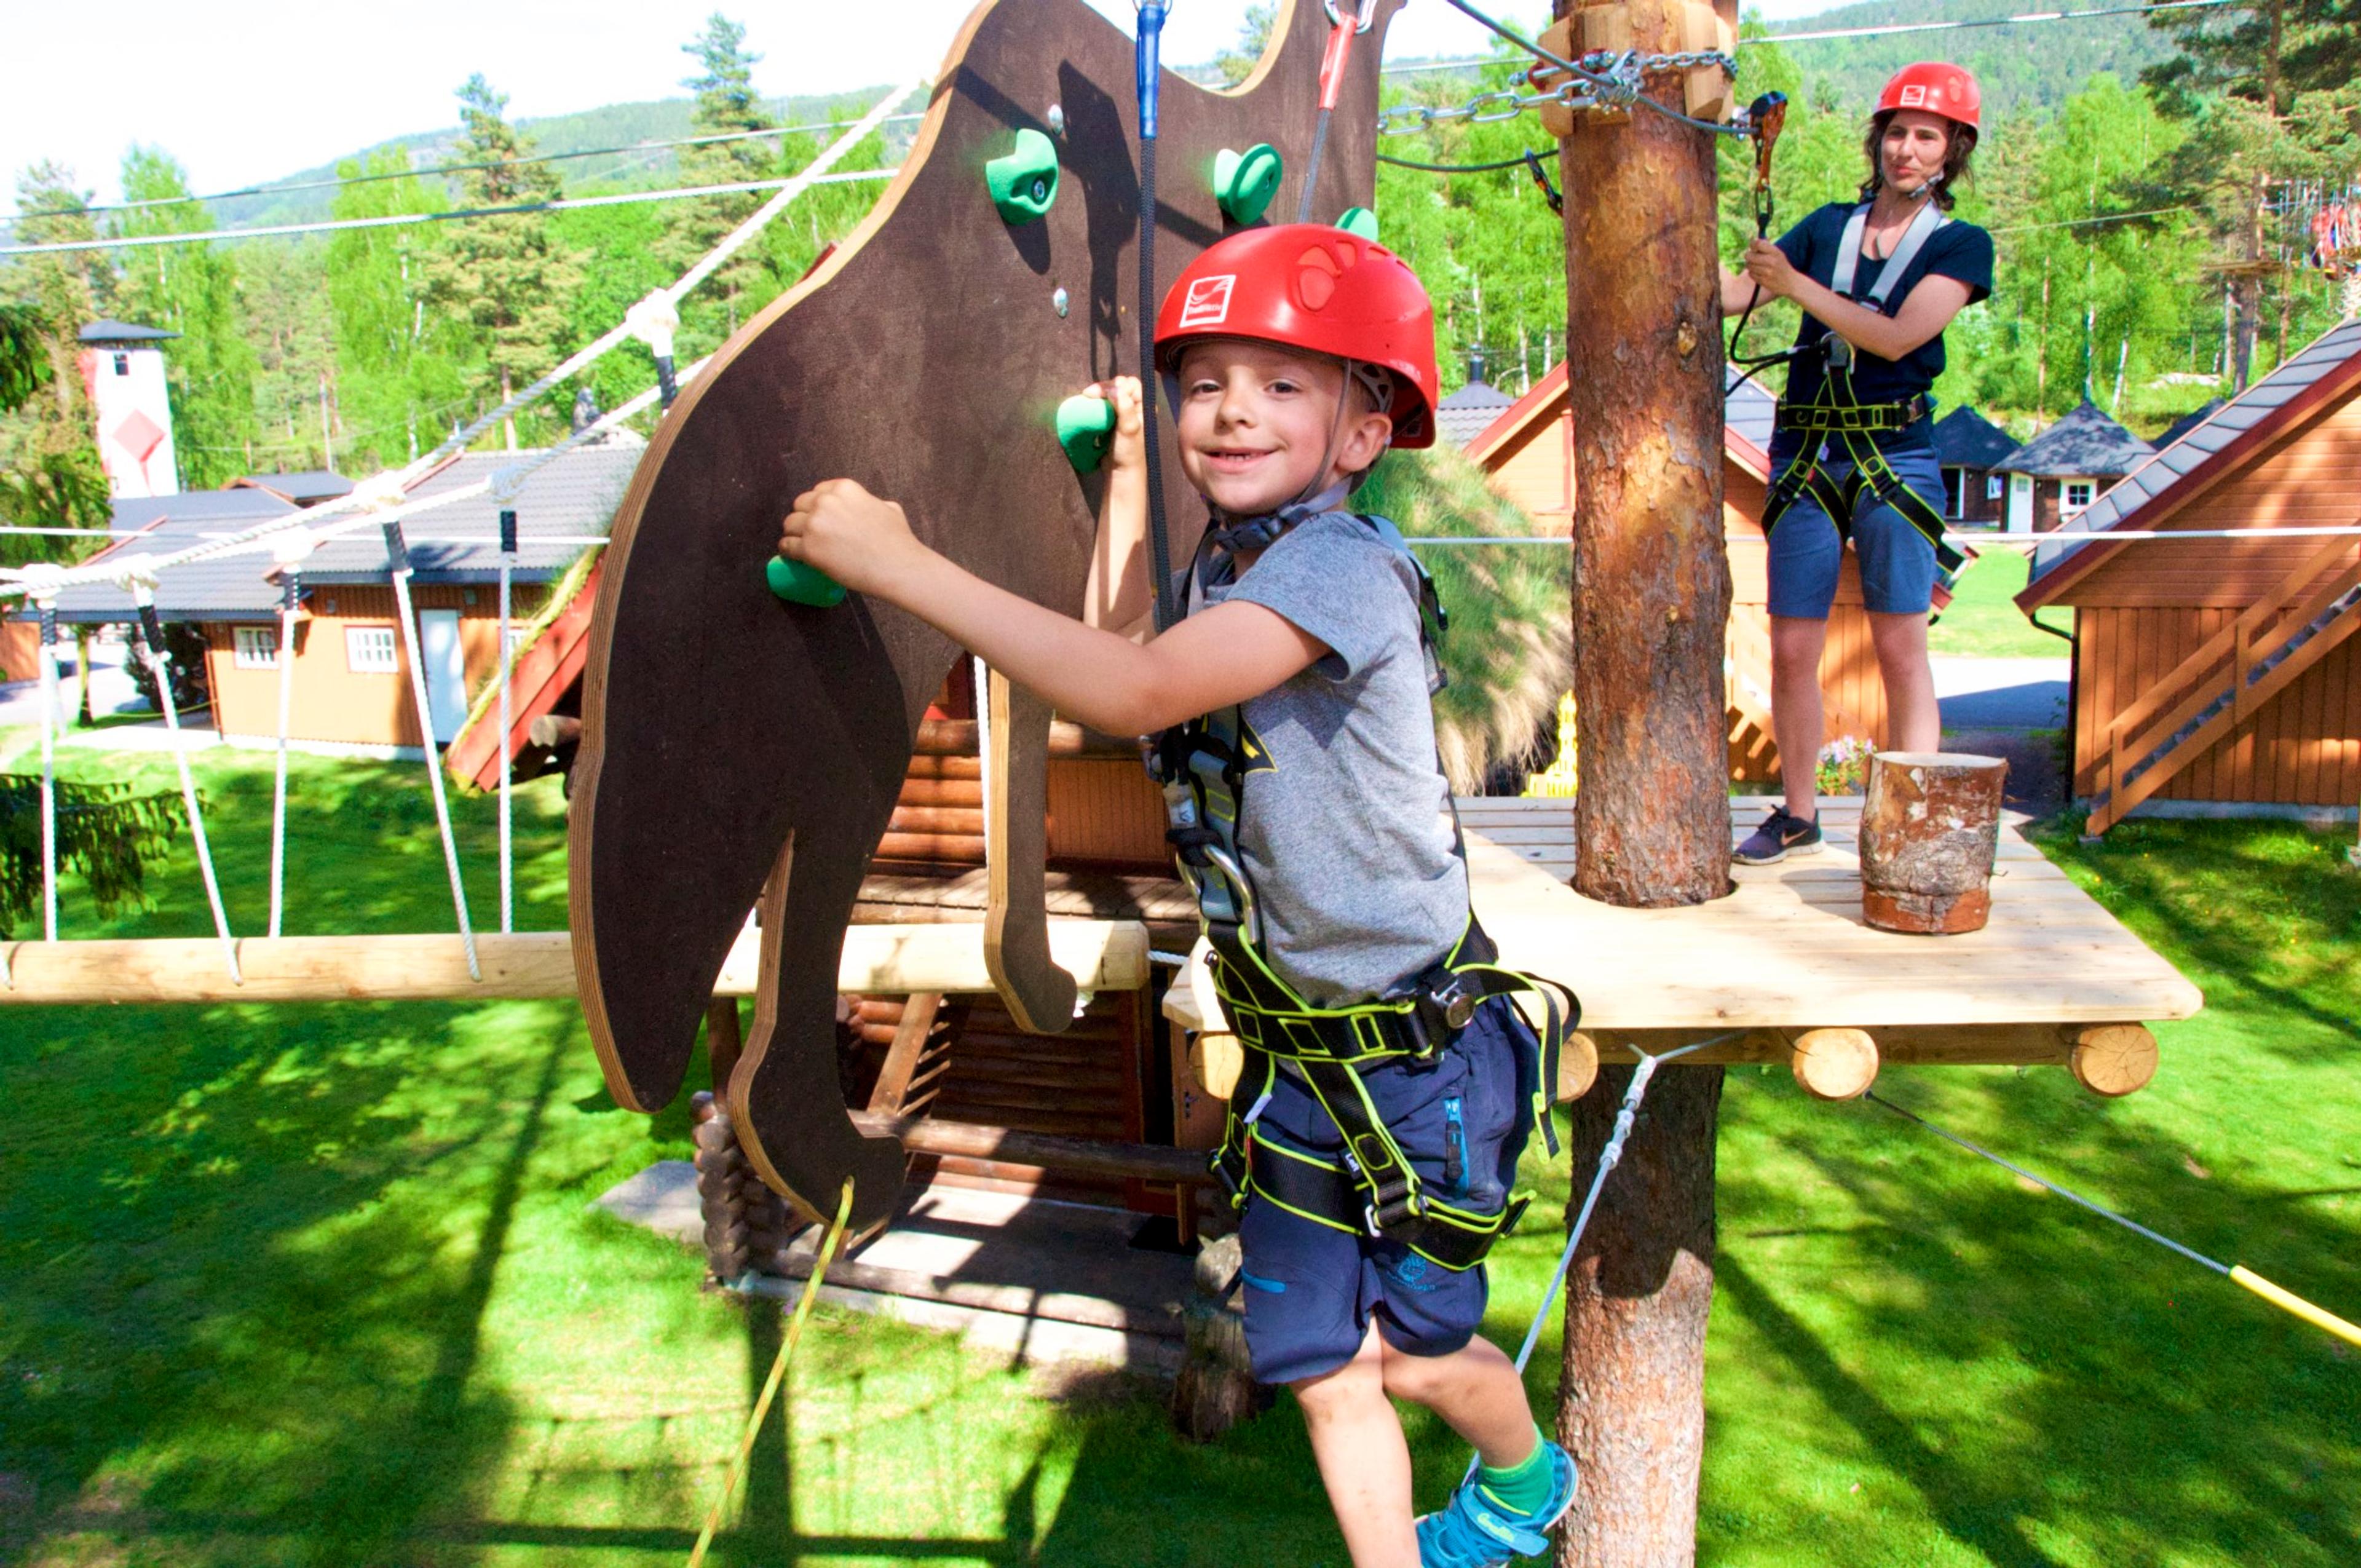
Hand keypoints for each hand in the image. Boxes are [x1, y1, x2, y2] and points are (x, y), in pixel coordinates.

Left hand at [779, 478, 926, 597]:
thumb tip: (869, 505)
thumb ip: (871, 502)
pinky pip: (786, 546)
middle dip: (804, 518)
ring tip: (803, 546)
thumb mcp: (889, 507)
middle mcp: (826, 502)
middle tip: (813, 533)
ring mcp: (815, 524)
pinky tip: (794, 556)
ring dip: (794, 534)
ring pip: (789, 524)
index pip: (818, 492)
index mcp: (844, 489)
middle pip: (800, 505)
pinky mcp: (808, 548)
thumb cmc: (898, 540)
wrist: (898, 566)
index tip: (821, 518)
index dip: (818, 506)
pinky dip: (788, 551)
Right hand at [1082, 376, 1144, 473]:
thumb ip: (1124, 407)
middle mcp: (1135, 405)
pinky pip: (1103, 403)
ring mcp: (1122, 411)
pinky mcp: (1112, 418)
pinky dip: (1096, 401)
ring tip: (1088, 397)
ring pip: (1110, 393)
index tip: (1099, 395)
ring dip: (1099, 394)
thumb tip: (1115, 388)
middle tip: (1089, 394)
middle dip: (1104, 388)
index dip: (1115, 386)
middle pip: (1119, 385)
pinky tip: (1089, 404)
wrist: (1120, 471)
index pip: (1130, 383)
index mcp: (1144, 404)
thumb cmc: (1128, 451)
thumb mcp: (1129, 428)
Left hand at [1743, 238, 1799, 300]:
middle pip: (1749, 255)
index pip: (1757, 244)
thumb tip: (1751, 240)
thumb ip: (1765, 246)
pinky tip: (1760, 273)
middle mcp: (1771, 261)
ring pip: (1748, 265)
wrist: (1790, 282)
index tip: (1754, 248)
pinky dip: (1753, 273)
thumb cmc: (1780, 265)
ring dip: (1750, 265)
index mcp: (1775, 252)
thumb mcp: (1777, 253)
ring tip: (1758, 266)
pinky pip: (1750, 274)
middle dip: (1749, 256)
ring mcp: (1767, 272)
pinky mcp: (1763, 281)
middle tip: (1753, 257)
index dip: (1752, 245)